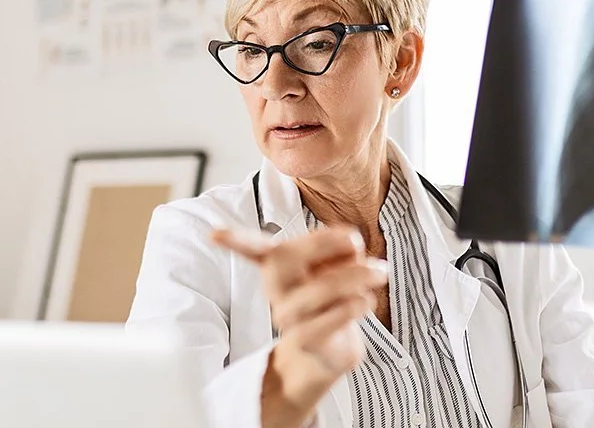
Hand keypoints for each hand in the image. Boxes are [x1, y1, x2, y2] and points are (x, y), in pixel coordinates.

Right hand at [212, 226, 386, 426]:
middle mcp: (278, 292)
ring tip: (379, 272)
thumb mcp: (335, 270)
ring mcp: (290, 318)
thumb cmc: (330, 305)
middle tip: (357, 241)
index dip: (235, 241)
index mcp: (279, 269)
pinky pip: (323, 323)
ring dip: (353, 276)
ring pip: (314, 292)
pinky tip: (365, 301)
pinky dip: (349, 308)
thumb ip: (338, 253)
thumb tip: (351, 244)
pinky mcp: (307, 342)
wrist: (324, 357)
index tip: (213, 235)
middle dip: (322, 242)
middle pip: (284, 260)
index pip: (254, 250)